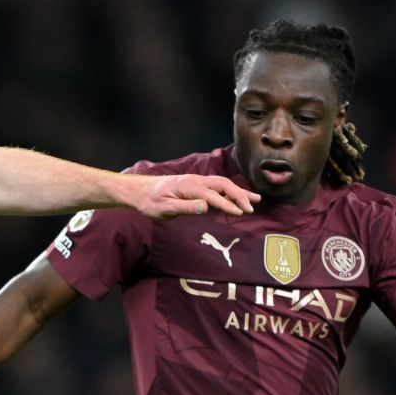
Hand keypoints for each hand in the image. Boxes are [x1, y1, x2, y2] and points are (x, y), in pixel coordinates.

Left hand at [122, 173, 257, 219]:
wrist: (140, 191)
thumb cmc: (151, 202)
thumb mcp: (164, 209)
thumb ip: (185, 208)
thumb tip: (205, 207)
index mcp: (189, 186)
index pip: (212, 195)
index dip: (227, 204)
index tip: (240, 213)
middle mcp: (196, 181)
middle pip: (223, 185)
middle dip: (239, 196)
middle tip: (251, 208)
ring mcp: (197, 182)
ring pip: (223, 184)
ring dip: (239, 192)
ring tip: (255, 199)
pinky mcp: (197, 186)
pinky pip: (217, 187)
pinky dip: (231, 191)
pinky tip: (239, 197)